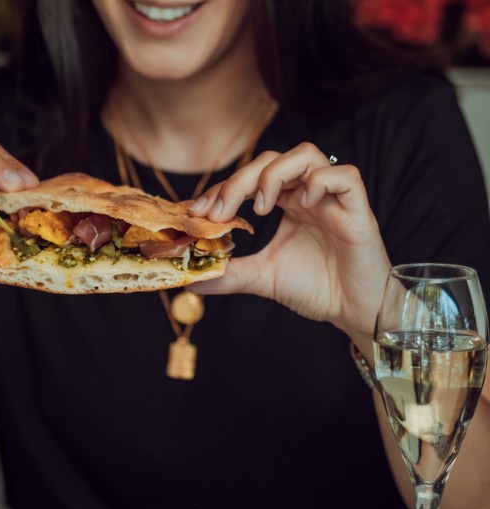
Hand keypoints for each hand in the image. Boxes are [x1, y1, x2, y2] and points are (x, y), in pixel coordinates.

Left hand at [186, 142, 390, 340]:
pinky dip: (319, 182)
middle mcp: (308, 193)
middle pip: (272, 160)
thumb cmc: (317, 289)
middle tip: (218, 211)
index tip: (197, 211)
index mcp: (288, 202)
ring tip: (261, 207)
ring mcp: (333, 198)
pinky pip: (344, 175)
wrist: (355, 311)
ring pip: (305, 155)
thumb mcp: (263, 278)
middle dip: (239, 180)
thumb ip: (230, 274)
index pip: (251, 177)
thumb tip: (191, 280)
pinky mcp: (359, 209)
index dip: (222, 188)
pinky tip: (303, 205)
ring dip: (274, 175)